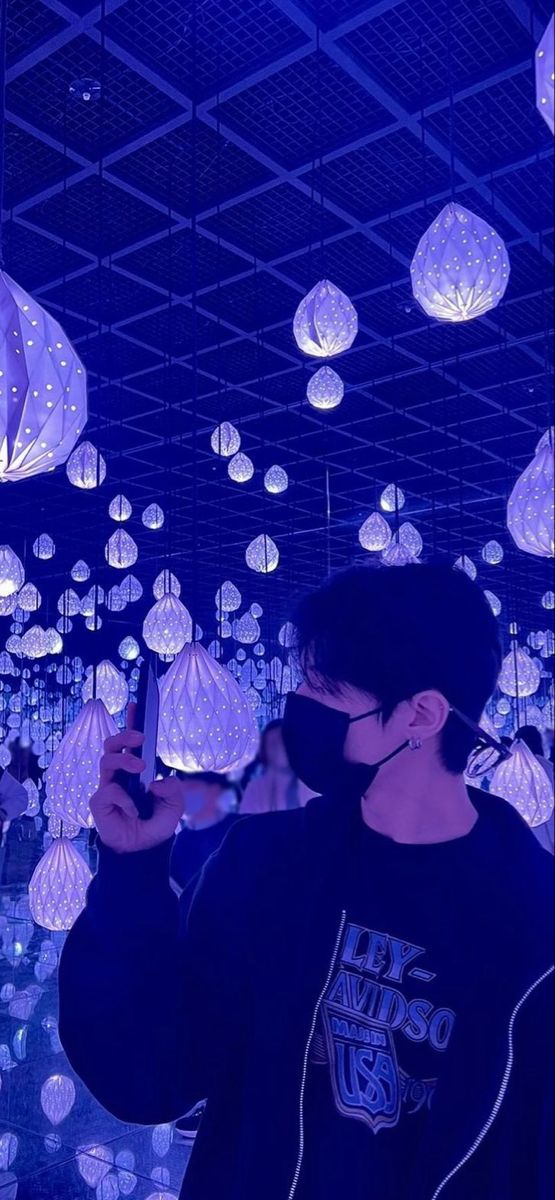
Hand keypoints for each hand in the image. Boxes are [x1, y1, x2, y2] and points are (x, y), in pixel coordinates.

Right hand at [91, 714, 184, 853]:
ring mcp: (107, 787)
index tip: (138, 703)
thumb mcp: (174, 806)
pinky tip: (135, 810)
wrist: (143, 851)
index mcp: (135, 769)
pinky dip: (125, 800)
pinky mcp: (99, 803)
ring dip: (124, 760)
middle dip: (124, 735)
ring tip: (141, 767)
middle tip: (141, 738)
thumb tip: (159, 782)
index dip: (132, 721)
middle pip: (111, 744)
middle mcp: (118, 774)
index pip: (131, 742)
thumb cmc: (155, 823)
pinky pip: (109, 792)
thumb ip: (173, 792)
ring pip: (105, 760)